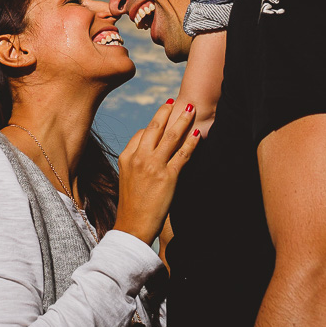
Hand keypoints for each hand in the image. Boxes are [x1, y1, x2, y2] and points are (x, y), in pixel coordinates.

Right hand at [114, 100, 200, 243]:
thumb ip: (136, 161)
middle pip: (155, 128)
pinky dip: (192, 142)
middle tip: (175, 101)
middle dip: (167, 112)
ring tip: (191, 109)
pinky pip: (183, 154)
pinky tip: (198, 134)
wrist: (132, 225)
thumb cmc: (132, 204)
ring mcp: (153, 166)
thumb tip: (149, 150)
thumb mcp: (127, 177)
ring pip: (171, 137)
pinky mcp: (168, 177)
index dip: (154, 123)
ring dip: (183, 120)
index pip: (142, 133)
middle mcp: (139, 158)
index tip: (164, 114)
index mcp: (127, 156)